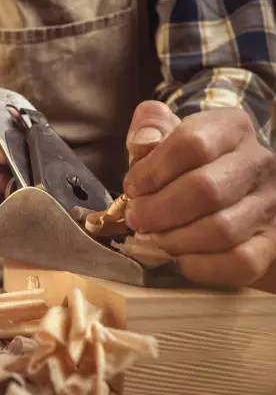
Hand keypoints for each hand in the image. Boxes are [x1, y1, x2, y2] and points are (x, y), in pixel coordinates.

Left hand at [123, 101, 275, 287]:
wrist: (231, 199)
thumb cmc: (187, 167)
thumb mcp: (167, 138)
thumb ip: (149, 129)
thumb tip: (143, 138)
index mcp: (231, 128)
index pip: (192, 143)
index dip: (153, 170)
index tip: (132, 188)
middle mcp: (258, 163)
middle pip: (206, 189)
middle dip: (158, 210)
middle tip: (136, 220)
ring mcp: (270, 204)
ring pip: (221, 229)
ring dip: (174, 240)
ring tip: (151, 239)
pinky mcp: (270, 243)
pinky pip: (238, 262)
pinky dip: (199, 265)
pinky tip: (177, 258)